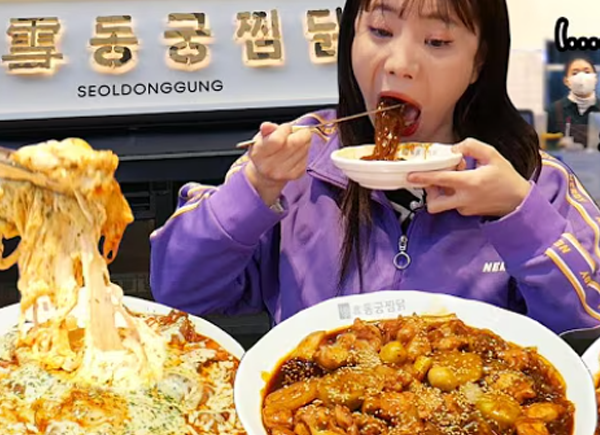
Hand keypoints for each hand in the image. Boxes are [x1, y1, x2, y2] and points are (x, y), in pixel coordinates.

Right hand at [244, 122, 311, 205]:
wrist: (266, 175)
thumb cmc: (264, 153)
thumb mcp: (261, 138)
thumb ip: (266, 130)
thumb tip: (267, 125)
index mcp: (260, 154)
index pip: (277, 139)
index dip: (285, 129)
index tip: (286, 127)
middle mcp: (271, 166)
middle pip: (295, 143)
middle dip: (300, 133)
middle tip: (297, 132)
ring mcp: (284, 172)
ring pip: (304, 149)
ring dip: (304, 141)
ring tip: (297, 141)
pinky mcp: (296, 175)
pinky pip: (307, 157)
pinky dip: (305, 151)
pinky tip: (298, 151)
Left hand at [406, 138, 531, 216]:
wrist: (519, 201)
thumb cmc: (506, 177)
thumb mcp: (492, 155)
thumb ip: (471, 146)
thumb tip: (453, 149)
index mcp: (469, 182)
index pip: (440, 180)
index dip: (423, 178)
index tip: (411, 176)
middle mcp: (464, 199)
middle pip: (434, 203)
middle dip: (428, 192)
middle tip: (433, 180)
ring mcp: (464, 208)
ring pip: (442, 203)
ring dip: (441, 192)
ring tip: (454, 180)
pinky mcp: (466, 213)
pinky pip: (452, 204)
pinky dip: (452, 195)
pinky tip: (463, 186)